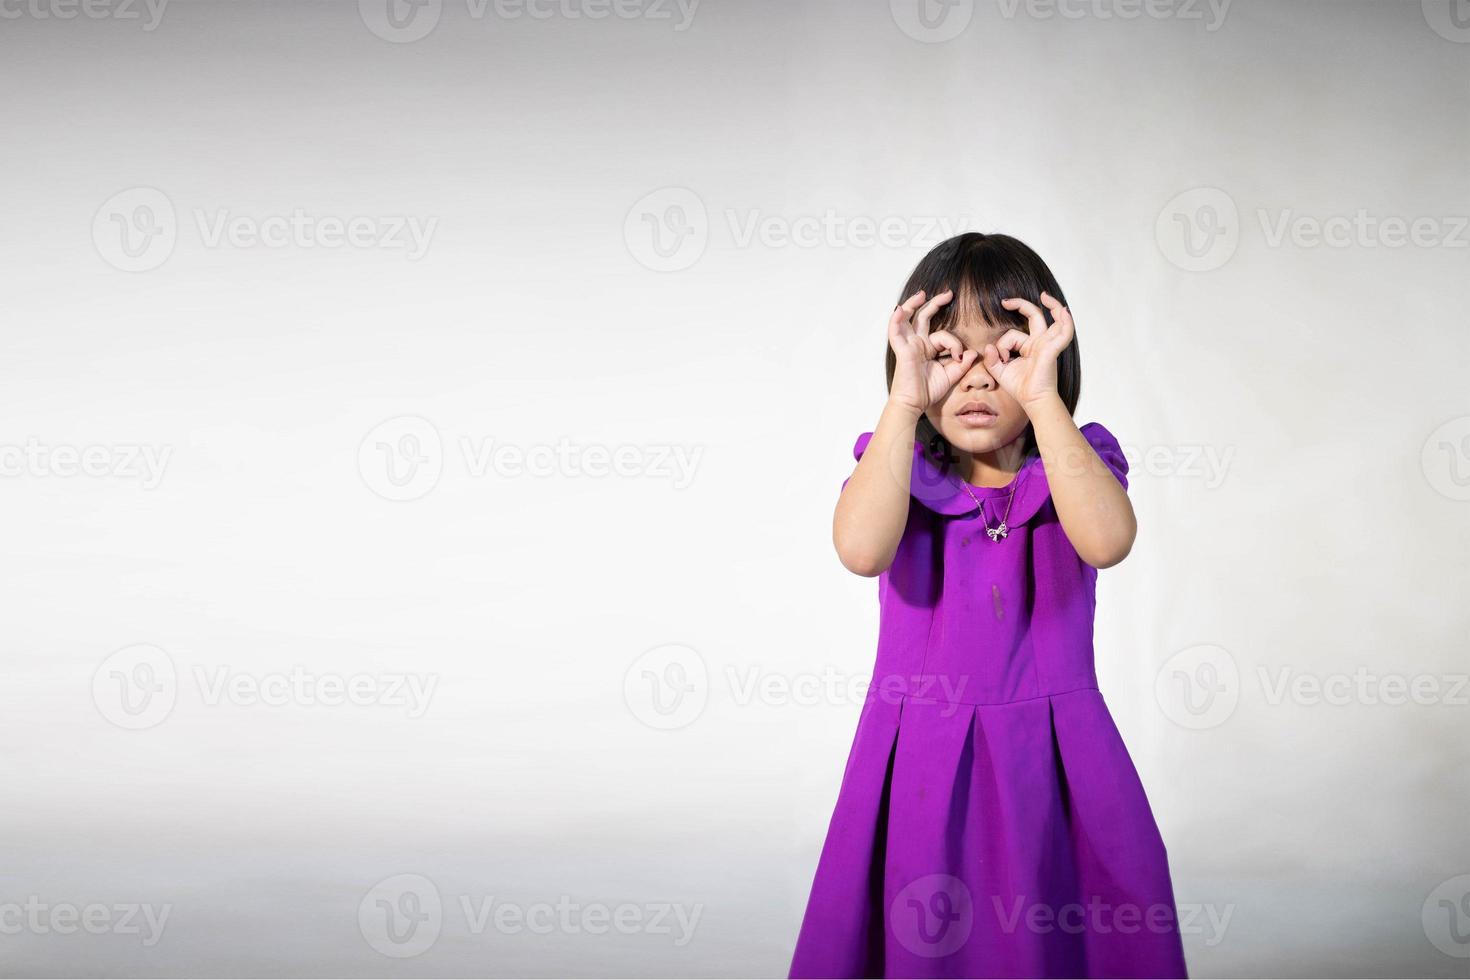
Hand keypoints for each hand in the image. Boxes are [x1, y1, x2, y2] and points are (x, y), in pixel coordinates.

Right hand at [886, 289, 979, 413]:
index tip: (960, 356)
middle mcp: (917, 343)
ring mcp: (908, 345)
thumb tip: (973, 352)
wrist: (914, 404)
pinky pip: (896, 332)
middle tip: (949, 294)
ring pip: (908, 319)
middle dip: (935, 303)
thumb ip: (962, 364)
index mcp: (927, 348)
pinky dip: (896, 320)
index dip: (954, 343)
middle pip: (923, 317)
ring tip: (922, 294)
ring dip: (913, 304)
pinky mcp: (902, 350)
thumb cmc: (927, 391)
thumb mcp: (951, 375)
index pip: (943, 335)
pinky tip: (899, 309)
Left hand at [982, 292, 1074, 409]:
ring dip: (1054, 306)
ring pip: (1054, 320)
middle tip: (1006, 301)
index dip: (1003, 343)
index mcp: (1029, 346)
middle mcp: (1040, 342)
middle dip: (1022, 305)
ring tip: (1044, 296)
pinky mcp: (1052, 350)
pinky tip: (1062, 311)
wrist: (1032, 400)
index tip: (999, 355)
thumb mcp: (999, 371)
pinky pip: (1064, 332)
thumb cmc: (1020, 387)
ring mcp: (1048, 345)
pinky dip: (1066, 321)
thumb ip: (992, 359)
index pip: (1013, 334)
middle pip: (1035, 316)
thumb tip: (989, 346)